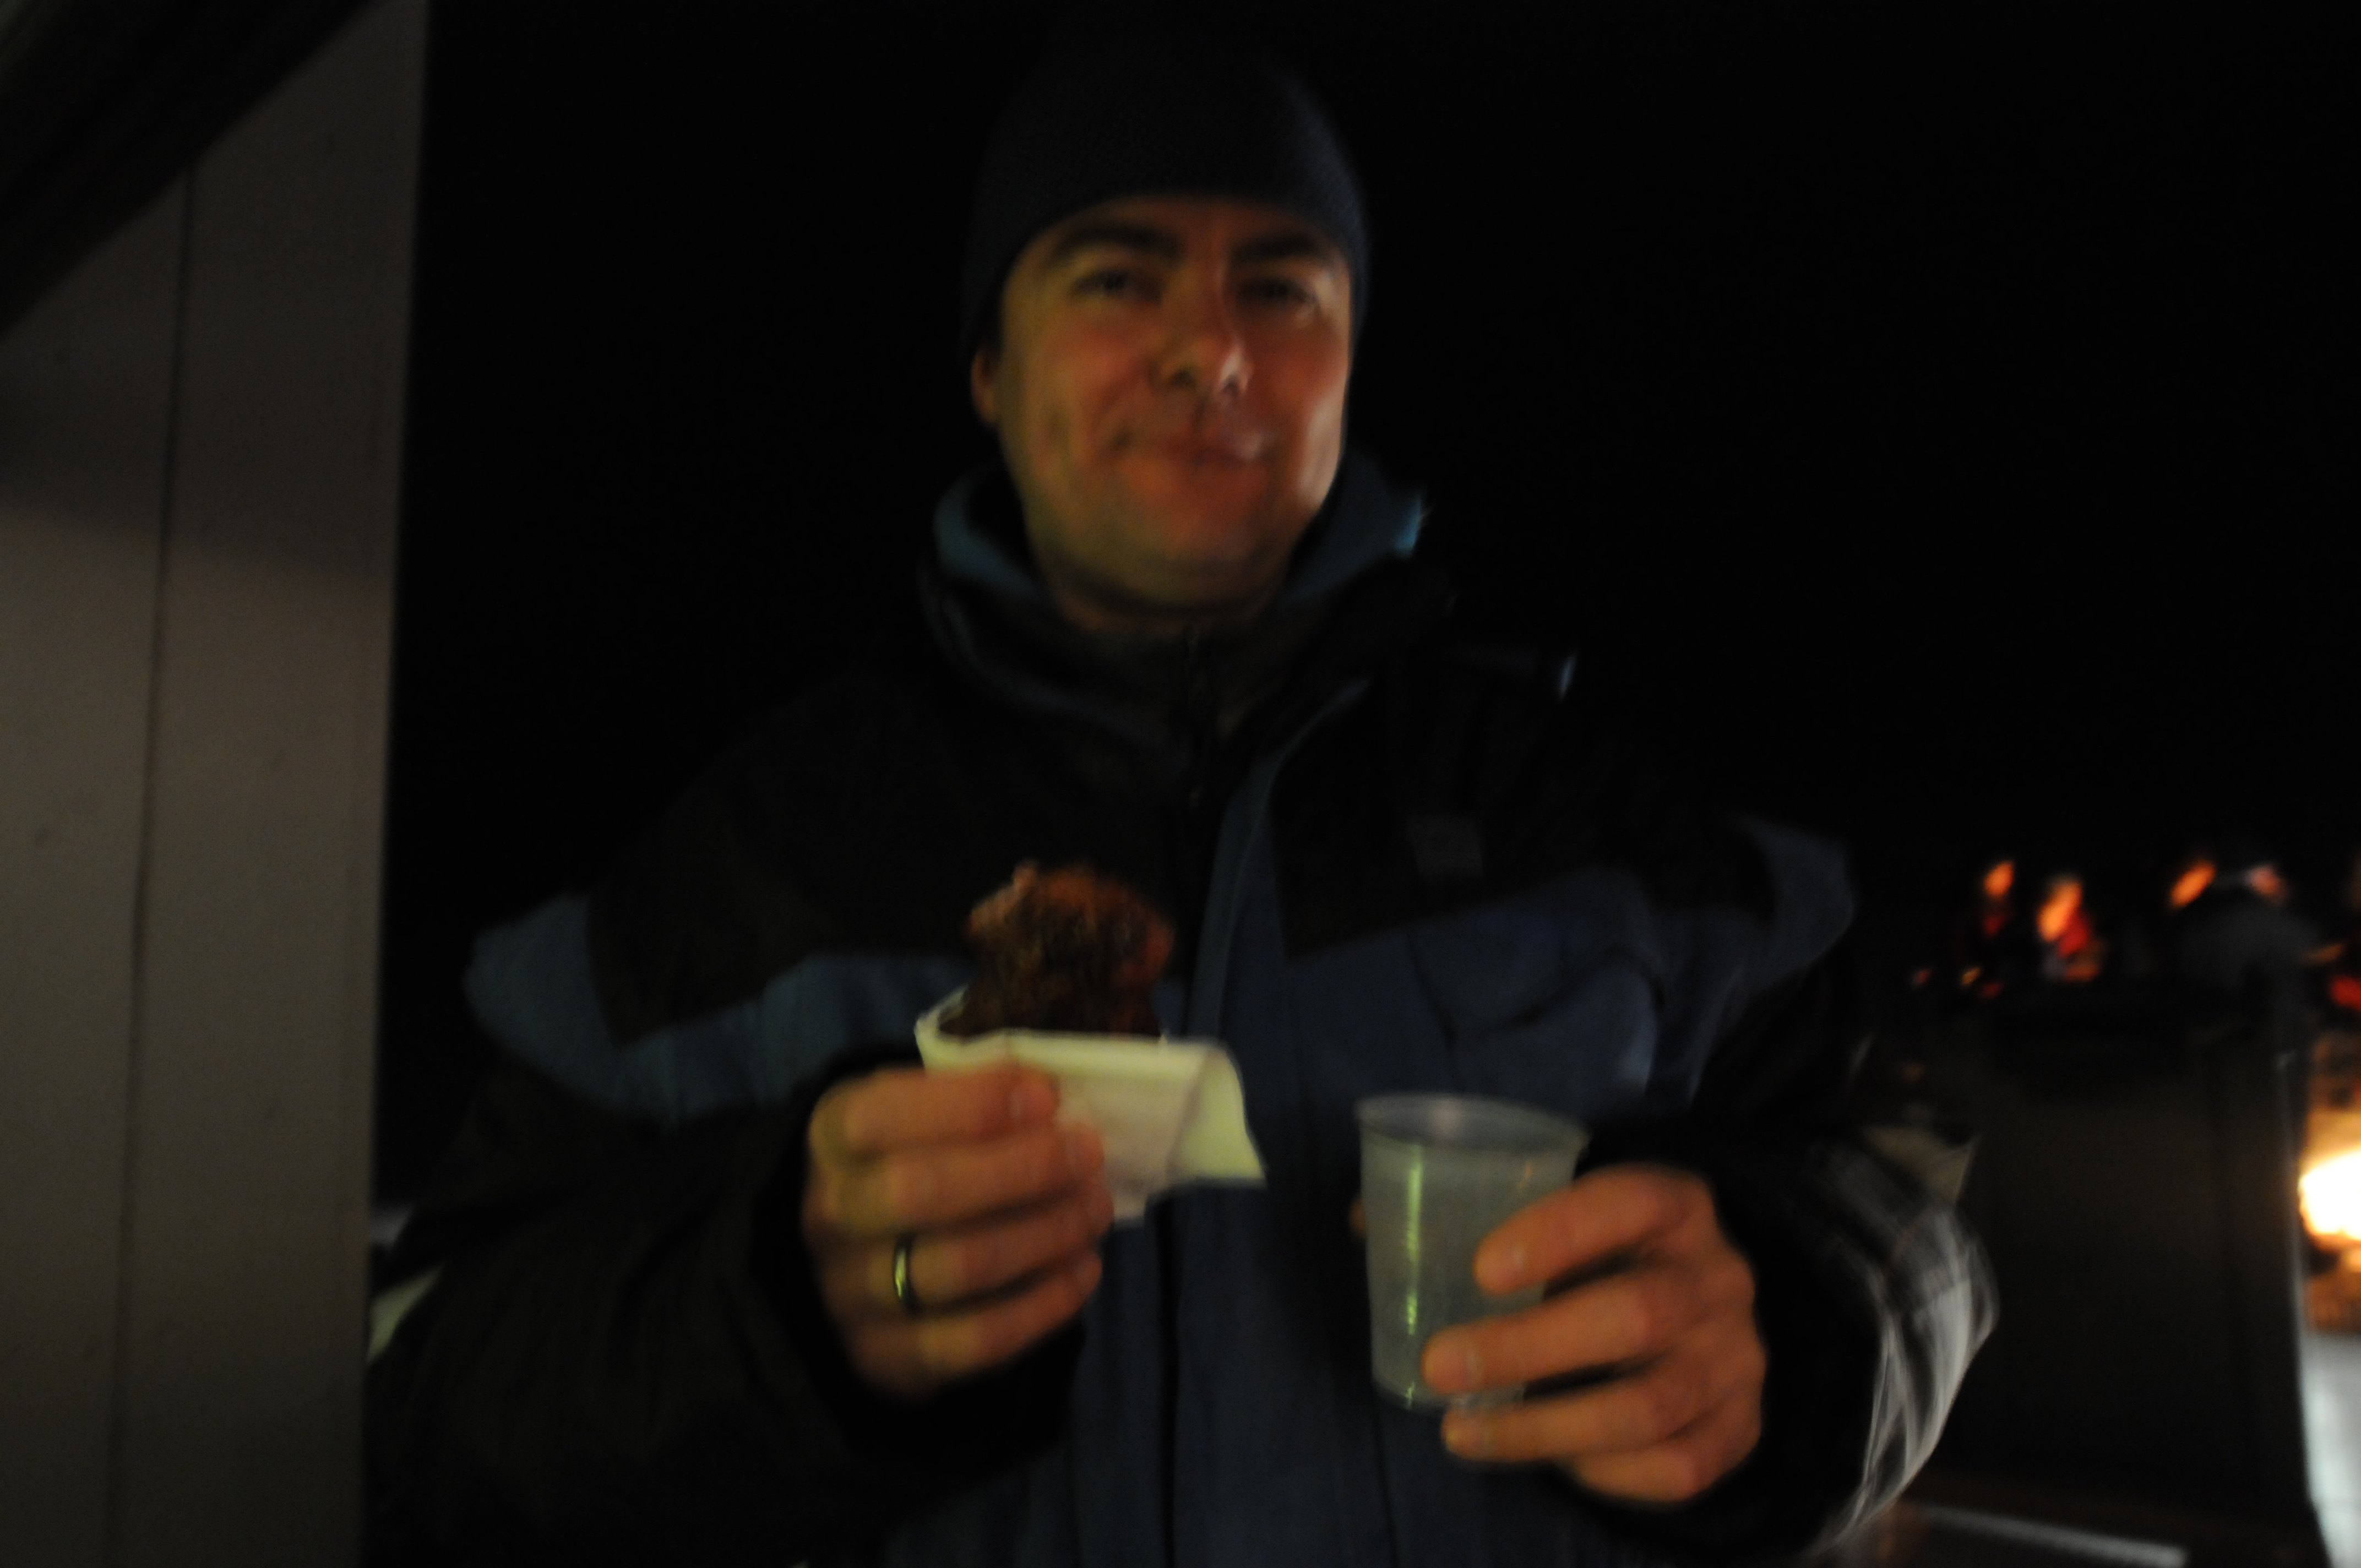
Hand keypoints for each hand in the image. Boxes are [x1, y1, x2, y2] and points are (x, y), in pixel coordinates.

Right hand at [803, 1064, 1112, 1399]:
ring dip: (1046, 1233)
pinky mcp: (890, 1359)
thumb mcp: (919, 1111)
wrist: (855, 1266)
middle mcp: (831, 1217)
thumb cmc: (909, 1161)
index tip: (1047, 1098)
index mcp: (832, 1138)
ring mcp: (853, 1296)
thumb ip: (974, 1097)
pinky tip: (1083, 1269)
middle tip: (1087, 1153)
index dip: (972, 1104)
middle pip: (922, 1192)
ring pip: (960, 1266)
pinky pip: (978, 1340)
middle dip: (1022, 1168)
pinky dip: (1045, 1304)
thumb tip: (1049, 1094)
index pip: (881, 1116)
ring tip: (1094, 1208)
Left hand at [1416, 1165, 1764, 1503]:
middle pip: (1636, 1315)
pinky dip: (1604, 1473)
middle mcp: (1719, 1279)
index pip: (1630, 1201)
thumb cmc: (1612, 1254)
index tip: (1482, 1269)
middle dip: (1529, 1347)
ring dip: (1543, 1427)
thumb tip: (1364, 1218)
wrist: (1717, 1312)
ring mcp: (1737, 1361)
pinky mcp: (1741, 1429)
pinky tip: (1548, 1460)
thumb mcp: (1568, 1214)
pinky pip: (1676, 1466)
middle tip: (1441, 1365)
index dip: (1560, 1232)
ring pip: (1649, 1405)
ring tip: (1461, 1432)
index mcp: (1677, 1204)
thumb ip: (1475, 1209)